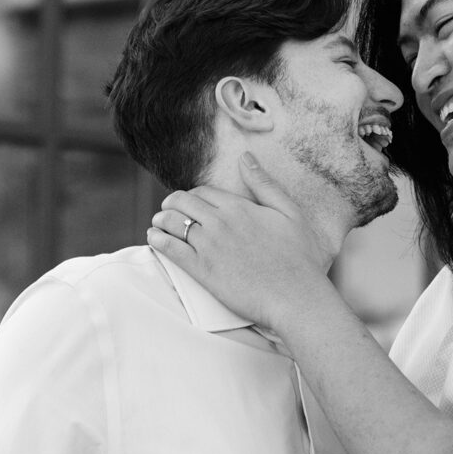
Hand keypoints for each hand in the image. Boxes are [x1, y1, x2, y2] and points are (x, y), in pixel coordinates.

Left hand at [148, 155, 336, 332]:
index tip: (190, 203)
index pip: (201, 192)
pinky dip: (157, 240)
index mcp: (239, 207)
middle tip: (168, 210)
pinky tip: (154, 238)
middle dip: (171, 204)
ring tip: (158, 223)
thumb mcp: (289, 212)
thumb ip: (264, 184)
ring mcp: (208, 246)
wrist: (295, 296)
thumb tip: (245, 157)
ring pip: (171, 222)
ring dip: (160, 219)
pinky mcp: (201, 270)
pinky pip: (169, 248)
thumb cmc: (299, 257)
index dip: (192, 195)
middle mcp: (220, 222)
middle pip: (181, 202)